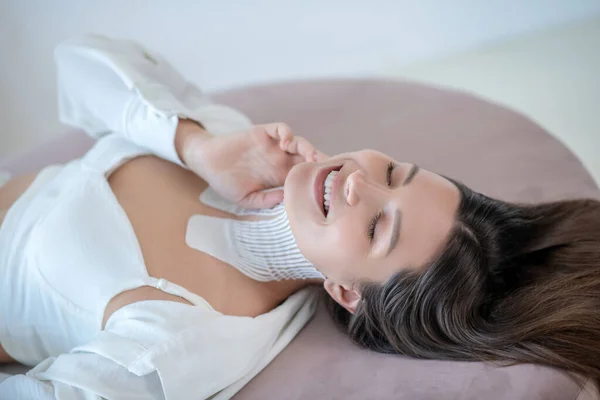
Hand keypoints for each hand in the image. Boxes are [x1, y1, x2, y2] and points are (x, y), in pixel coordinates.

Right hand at [181, 122, 327, 208]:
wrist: (206, 162)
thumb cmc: (225, 182)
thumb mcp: (247, 199)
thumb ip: (266, 200)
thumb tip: (287, 199)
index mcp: (279, 177)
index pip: (304, 176)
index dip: (316, 179)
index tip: (326, 186)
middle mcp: (279, 160)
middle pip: (307, 158)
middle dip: (318, 163)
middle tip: (326, 170)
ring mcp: (272, 146)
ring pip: (298, 143)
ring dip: (308, 148)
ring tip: (311, 157)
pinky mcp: (262, 133)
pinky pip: (281, 129)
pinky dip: (287, 134)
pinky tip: (286, 144)